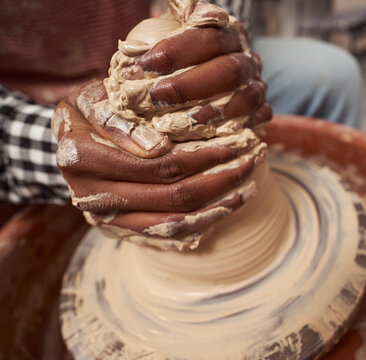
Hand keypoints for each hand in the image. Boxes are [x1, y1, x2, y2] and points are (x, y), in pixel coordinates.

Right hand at [53, 80, 265, 244]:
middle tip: (253, 160)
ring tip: (250, 188)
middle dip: (221, 180)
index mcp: (85, 158)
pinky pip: (167, 234)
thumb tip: (157, 148)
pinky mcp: (120, 229)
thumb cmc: (87, 111)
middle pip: (173, 196)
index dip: (204, 157)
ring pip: (174, 222)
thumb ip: (118, 117)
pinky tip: (226, 206)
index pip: (161, 164)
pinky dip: (201, 223)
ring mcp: (108, 218)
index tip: (238, 144)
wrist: (65, 143)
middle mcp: (94, 195)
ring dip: (218, 207)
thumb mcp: (92, 98)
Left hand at [107, 19, 271, 138]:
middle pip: (228, 70)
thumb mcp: (170, 36)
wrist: (206, 86)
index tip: (147, 64)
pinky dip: (234, 129)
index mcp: (227, 33)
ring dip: (210, 112)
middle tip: (157, 96)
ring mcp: (257, 86)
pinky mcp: (262, 111)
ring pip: (244, 98)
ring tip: (178, 123)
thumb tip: (154, 22)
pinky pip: (256, 121)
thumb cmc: (179, 61)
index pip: (208, 36)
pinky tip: (208, 136)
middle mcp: (247, 58)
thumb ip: (165, 26)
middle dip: (190, 85)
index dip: (178, 50)